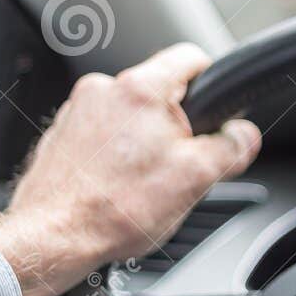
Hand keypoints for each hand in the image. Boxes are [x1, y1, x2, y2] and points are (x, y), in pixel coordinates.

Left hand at [0, 44, 261, 295]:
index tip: (217, 110)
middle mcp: (103, 90)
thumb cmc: (113, 210)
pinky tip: (116, 189)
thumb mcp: (195, 179)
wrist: (51, 238)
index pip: (191, 58)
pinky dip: (114, 158)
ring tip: (141, 185)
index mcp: (139, 89)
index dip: (214, 82)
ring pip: (130, 118)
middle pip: (161, 94)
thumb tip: (244, 136)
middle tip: (179, 167)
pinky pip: (103, 136)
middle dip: (177, 128)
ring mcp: (77, 112)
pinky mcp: (61, 136)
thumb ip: (230, 148)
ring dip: (143, 144)